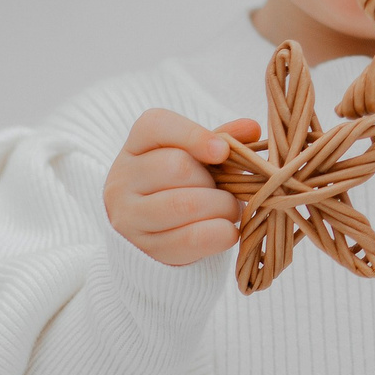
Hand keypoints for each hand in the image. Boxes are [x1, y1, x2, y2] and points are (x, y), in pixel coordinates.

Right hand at [105, 108, 257, 266]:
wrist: (154, 235)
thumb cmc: (183, 186)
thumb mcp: (199, 158)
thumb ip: (222, 140)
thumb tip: (251, 128)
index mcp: (136, 145)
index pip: (157, 126)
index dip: (194, 135)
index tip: (223, 152)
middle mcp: (123, 178)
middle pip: (177, 166)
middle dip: (215, 181)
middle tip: (229, 191)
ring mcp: (128, 215)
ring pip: (184, 203)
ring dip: (221, 206)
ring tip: (230, 209)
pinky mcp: (143, 248)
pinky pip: (190, 238)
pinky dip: (220, 233)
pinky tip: (228, 230)